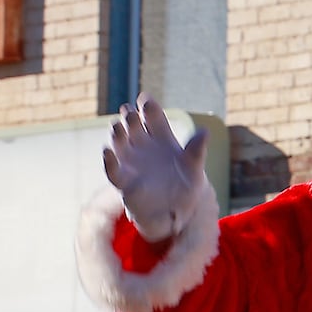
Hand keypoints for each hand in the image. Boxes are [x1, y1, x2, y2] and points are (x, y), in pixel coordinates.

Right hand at [103, 94, 209, 241]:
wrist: (177, 212)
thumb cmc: (186, 187)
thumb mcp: (194, 169)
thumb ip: (196, 151)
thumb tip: (204, 132)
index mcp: (162, 139)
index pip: (153, 118)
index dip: (148, 108)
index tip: (144, 99)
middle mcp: (144, 146)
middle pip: (134, 126)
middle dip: (130, 118)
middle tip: (130, 112)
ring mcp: (132, 162)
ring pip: (120, 144)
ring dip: (117, 135)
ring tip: (117, 126)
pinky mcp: (124, 181)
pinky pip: (113, 170)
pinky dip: (109, 161)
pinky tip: (107, 152)